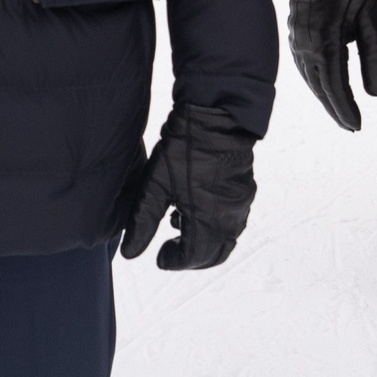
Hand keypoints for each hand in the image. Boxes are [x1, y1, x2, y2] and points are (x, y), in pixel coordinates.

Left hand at [121, 104, 256, 270]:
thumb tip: (131, 253)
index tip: (158, 256)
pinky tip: (195, 208)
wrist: (218, 115)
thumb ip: (143, 222)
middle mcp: (230, 217)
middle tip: (171, 249)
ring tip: (179, 225)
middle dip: (191, 258)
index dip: (173, 261)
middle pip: (214, 254)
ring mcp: (241, 203)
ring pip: (226, 238)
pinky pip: (233, 219)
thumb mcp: (155, 185)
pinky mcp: (245, 189)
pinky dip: (215, 225)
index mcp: (208, 220)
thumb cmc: (186, 148)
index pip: (192, 257)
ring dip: (204, 241)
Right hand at [288, 0, 376, 131]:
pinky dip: (315, 79)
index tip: (357, 126)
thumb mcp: (372, 19)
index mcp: (325, 43)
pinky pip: (303, 63)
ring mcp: (296, 37)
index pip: (334, 88)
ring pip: (309, 77)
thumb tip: (376, 94)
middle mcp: (305, 45)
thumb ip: (374, 58)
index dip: (345, 110)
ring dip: (324, 95)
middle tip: (351, 126)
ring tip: (340, 110)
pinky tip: (324, 83)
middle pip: (319, 87)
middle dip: (335, 108)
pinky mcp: (295, 29)